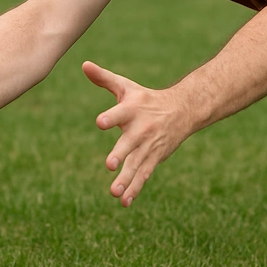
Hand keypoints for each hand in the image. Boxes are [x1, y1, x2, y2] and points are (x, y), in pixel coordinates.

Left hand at [83, 61, 190, 206]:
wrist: (182, 110)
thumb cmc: (147, 98)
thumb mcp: (127, 87)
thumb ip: (104, 79)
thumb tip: (83, 64)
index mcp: (133, 109)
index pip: (120, 112)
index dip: (110, 117)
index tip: (100, 122)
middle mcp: (141, 129)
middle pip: (129, 143)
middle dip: (120, 154)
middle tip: (110, 164)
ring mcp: (149, 146)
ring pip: (136, 164)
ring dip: (126, 179)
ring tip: (114, 192)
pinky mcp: (154, 158)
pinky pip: (144, 175)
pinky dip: (135, 189)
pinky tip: (124, 202)